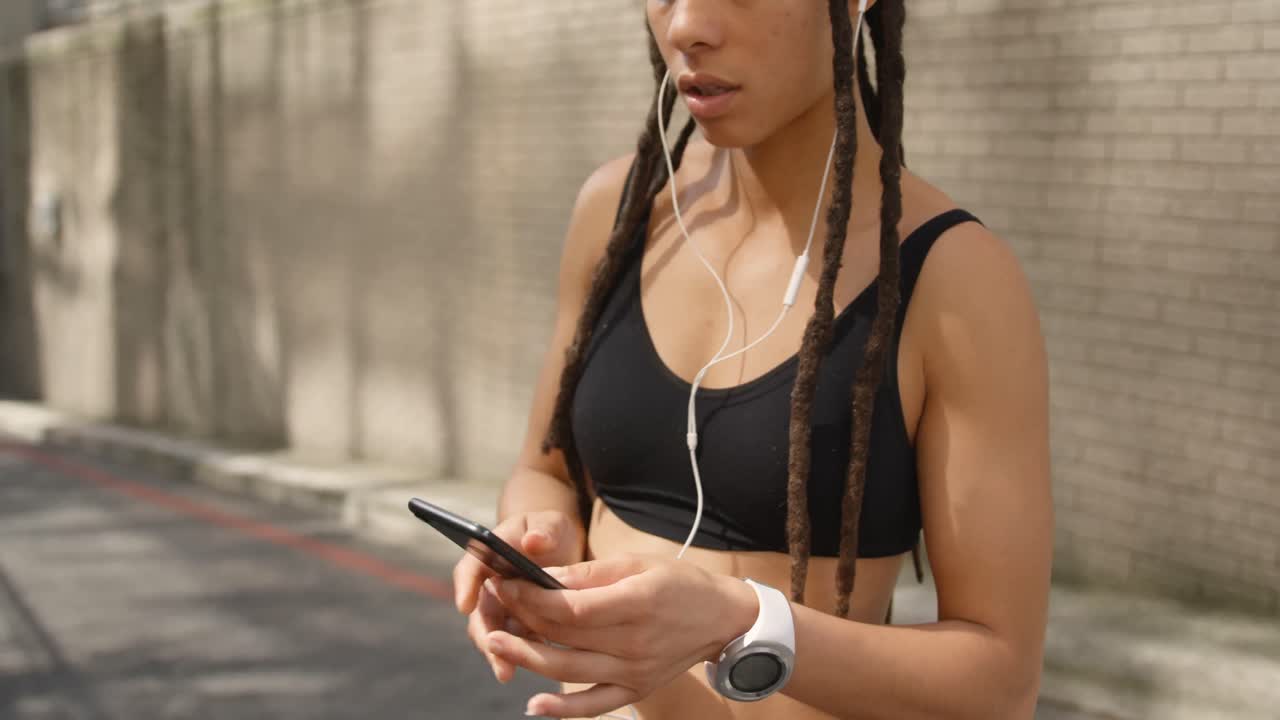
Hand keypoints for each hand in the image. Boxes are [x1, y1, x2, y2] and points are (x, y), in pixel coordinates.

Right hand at [452, 510, 583, 682]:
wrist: (559, 548)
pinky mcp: (517, 624)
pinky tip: (540, 663)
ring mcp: (501, 608)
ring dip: (499, 654)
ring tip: (507, 673)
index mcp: (487, 555)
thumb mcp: (551, 523)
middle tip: (493, 653)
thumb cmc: (549, 530)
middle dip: (484, 635)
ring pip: (494, 634)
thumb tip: (534, 541)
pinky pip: (516, 643)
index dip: (465, 587)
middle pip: (478, 613)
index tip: (465, 605)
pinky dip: (524, 654)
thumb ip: (544, 530)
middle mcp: (488, 585)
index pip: (469, 569)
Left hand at [485, 555, 759, 717]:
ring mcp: (634, 672)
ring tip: (497, 643)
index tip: (505, 582)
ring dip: (528, 658)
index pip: (568, 607)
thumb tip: (544, 577)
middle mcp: (633, 643)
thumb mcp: (638, 564)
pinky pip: (594, 706)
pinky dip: (563, 710)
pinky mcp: (636, 690)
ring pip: (568, 671)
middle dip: (523, 619)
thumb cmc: (678, 583)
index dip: (530, 597)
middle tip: (494, 604)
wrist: (722, 619)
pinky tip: (533, 705)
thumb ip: (590, 573)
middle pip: (564, 637)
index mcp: (635, 603)